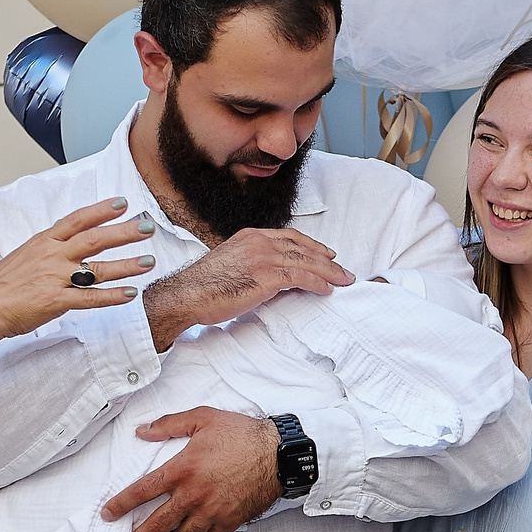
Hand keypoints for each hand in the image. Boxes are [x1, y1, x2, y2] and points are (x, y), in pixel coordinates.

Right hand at [0, 200, 156, 339]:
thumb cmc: (0, 284)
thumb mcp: (24, 255)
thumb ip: (50, 248)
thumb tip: (70, 244)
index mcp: (43, 241)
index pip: (77, 219)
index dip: (101, 210)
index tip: (122, 203)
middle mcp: (52, 256)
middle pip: (94, 239)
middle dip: (123, 232)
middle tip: (147, 227)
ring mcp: (54, 278)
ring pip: (97, 268)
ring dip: (126, 264)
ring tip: (148, 260)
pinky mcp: (56, 301)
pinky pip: (90, 298)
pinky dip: (112, 296)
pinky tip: (130, 293)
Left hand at [102, 410, 283, 531]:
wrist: (279, 453)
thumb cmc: (242, 434)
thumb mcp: (203, 418)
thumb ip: (169, 425)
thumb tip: (143, 431)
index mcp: (182, 470)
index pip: (143, 491)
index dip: (121, 504)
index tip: (108, 514)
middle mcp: (194, 496)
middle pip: (158, 524)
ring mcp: (213, 512)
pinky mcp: (231, 521)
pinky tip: (201, 530)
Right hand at [143, 227, 352, 350]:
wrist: (187, 294)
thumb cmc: (204, 286)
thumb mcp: (232, 265)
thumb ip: (255, 265)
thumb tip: (277, 279)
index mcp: (250, 236)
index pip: (289, 237)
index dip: (311, 245)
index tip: (326, 253)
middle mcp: (259, 243)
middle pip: (302, 248)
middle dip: (326, 259)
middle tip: (343, 270)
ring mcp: (263, 258)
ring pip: (305, 261)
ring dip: (328, 272)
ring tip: (343, 280)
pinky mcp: (265, 276)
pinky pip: (299, 277)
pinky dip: (317, 282)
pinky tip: (326, 289)